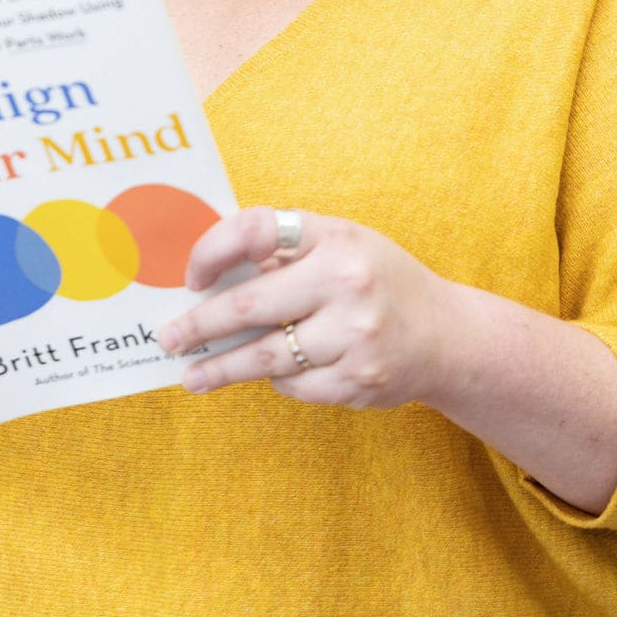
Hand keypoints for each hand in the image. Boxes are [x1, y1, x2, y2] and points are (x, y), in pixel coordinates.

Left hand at [157, 206, 450, 407]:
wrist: (447, 335)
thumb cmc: (377, 280)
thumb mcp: (340, 244)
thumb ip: (285, 253)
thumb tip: (209, 276)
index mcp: (334, 235)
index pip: (257, 230)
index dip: (213, 250)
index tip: (191, 277)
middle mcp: (346, 281)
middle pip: (250, 305)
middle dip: (201, 325)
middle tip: (169, 338)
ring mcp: (355, 335)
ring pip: (267, 356)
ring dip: (222, 367)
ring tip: (191, 375)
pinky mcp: (359, 380)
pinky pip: (295, 385)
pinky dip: (277, 380)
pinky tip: (265, 377)